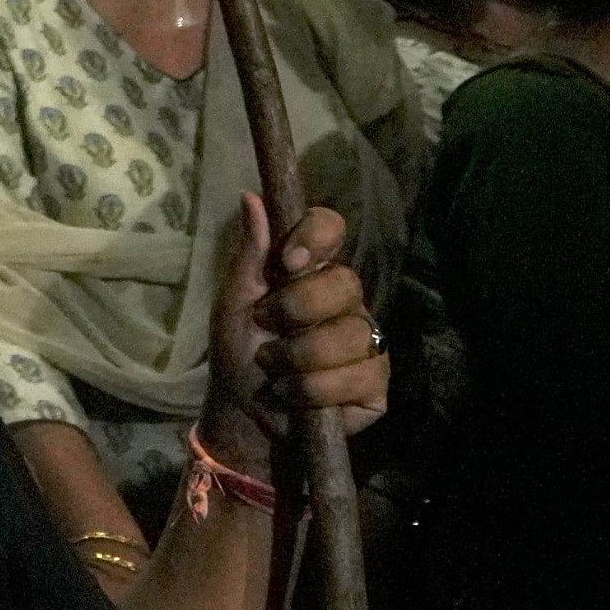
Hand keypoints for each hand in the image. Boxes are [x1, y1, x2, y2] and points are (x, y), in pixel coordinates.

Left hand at [200, 198, 388, 468]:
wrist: (244, 412)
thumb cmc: (239, 351)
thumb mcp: (234, 304)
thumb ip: (249, 255)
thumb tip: (252, 197)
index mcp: (310, 271)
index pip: (331, 229)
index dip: (315, 237)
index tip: (287, 261)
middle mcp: (346, 300)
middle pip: (345, 283)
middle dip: (296, 310)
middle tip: (266, 330)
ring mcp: (367, 340)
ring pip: (351, 334)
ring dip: (299, 358)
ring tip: (274, 370)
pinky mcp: (375, 382)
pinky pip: (358, 376)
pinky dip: (313, 389)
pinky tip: (294, 394)